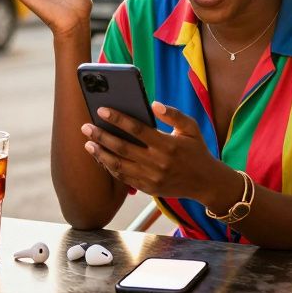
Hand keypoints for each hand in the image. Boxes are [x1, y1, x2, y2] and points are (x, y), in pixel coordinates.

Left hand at [80, 102, 236, 202]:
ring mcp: (152, 178)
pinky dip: (110, 168)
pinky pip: (124, 178)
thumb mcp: (191, 128)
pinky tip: (101, 158)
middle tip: (86, 127)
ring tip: (88, 143)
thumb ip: (174, 114)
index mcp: (168, 145)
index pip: (137, 129)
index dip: (118, 119)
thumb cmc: (196, 150)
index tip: (102, 110)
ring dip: (101, 154)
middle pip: (122, 148)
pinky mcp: (148, 189)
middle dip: (101, 136)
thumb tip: (154, 104)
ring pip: (119, 165)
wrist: (205, 182)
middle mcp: (158, 162)